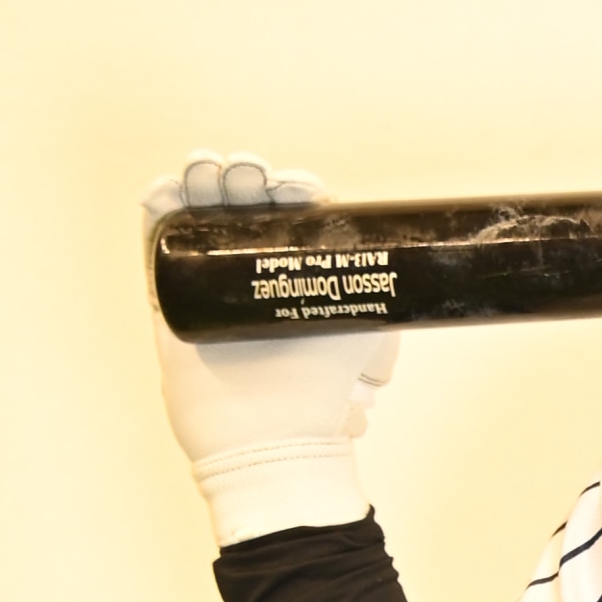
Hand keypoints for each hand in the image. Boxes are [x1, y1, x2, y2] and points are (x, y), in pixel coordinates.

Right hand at [146, 152, 400, 544]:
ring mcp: (210, 282)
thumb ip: (395, 294)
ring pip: (201, 220)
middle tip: (251, 174)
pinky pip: (159, 250)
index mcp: (299, 270)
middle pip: (243, 209)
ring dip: (201, 187)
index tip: (297, 185)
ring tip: (208, 167)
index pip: (291, 216)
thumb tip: (442, 263)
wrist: (272, 433)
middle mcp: (254, 270)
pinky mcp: (173, 300)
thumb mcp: (368, 330)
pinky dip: (159, 214)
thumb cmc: (323, 386)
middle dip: (245, 182)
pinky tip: (165, 188)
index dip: (291, 193)